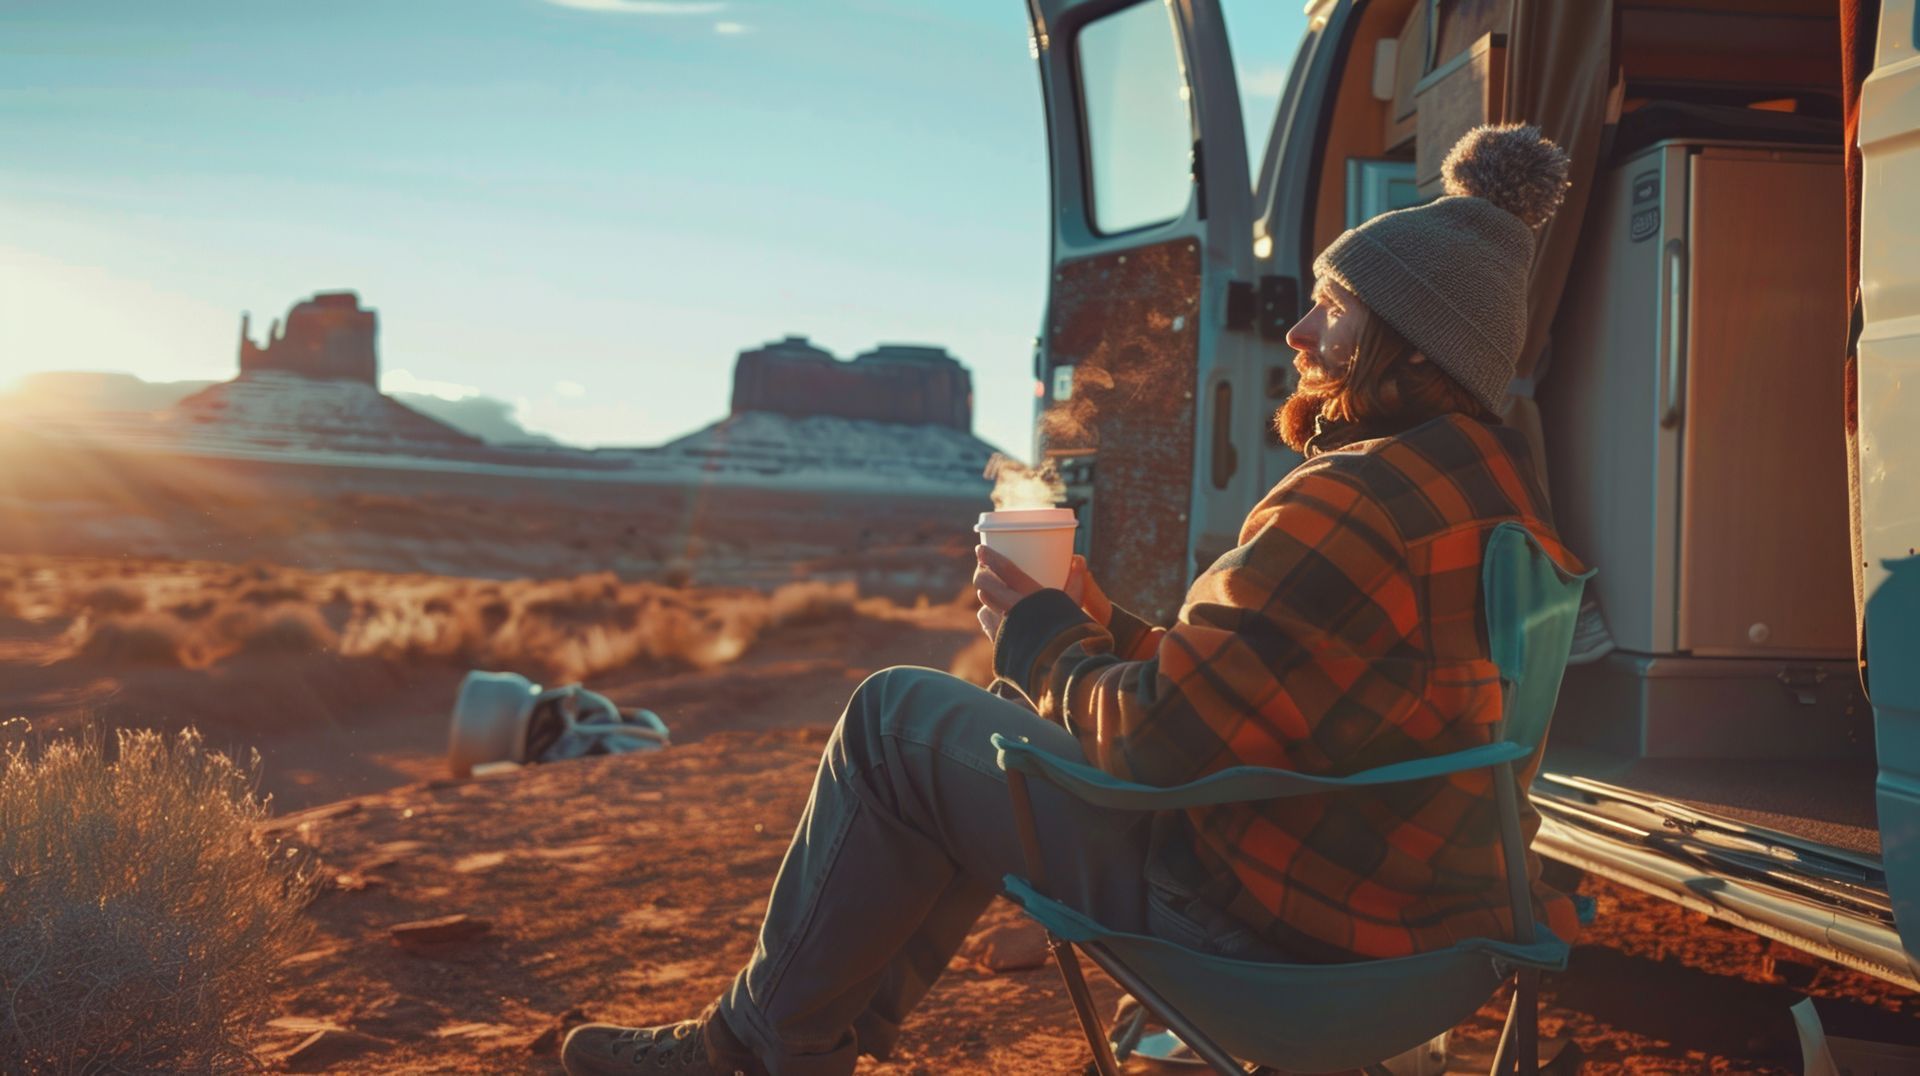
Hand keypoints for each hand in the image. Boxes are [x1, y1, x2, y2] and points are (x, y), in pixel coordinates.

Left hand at [973, 547, 1108, 639]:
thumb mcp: (1076, 605)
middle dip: (982, 574)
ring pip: (985, 604)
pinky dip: (988, 614)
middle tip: (982, 568)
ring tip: (986, 588)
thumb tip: (1078, 560)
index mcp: (1032, 595)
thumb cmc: (1074, 633)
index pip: (1005, 570)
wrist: (1065, 668)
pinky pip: (987, 623)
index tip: (981, 549)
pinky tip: (989, 612)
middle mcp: (1014, 609)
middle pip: (987, 585)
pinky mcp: (1001, 642)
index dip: (990, 557)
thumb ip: (1076, 582)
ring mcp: (1004, 626)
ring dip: (985, 593)